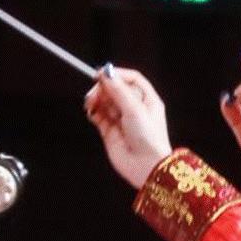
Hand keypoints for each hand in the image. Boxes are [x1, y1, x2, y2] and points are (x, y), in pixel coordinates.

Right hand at [84, 66, 171, 189]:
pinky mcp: (110, 132)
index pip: (131, 79)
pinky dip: (93, 112)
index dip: (117, 74)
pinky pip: (99, 116)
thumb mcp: (135, 109)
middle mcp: (135, 109)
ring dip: (97, 100)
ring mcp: (122, 120)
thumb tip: (106, 73)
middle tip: (95, 92)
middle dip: (103, 88)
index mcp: (147, 100)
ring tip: (91, 103)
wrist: (146, 167)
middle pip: (115, 89)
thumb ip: (118, 90)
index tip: (102, 74)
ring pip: (105, 102)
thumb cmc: (149, 138)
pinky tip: (91, 112)